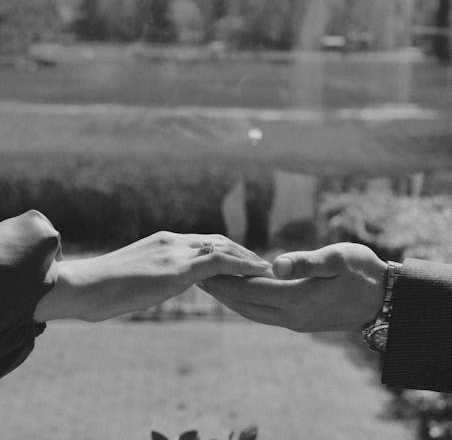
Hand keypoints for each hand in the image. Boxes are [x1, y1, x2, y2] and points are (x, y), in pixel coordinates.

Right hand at [35, 231, 269, 321]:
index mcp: (161, 242)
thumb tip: (158, 283)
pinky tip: (260, 272)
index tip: (240, 259)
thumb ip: (150, 275)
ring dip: (248, 257)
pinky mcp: (176, 268)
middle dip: (241, 250)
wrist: (81, 286)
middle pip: (217, 240)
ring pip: (223, 248)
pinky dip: (243, 265)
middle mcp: (172, 241)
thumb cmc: (99, 288)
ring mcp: (175, 252)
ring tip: (267, 267)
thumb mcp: (131, 278)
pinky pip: (219, 262)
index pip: (201, 242)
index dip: (224, 249)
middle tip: (261, 262)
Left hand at [199, 243, 386, 331]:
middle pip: (245, 305)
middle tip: (196, 277)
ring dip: (230, 299)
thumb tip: (275, 264)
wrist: (383, 298)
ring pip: (252, 311)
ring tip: (210, 284)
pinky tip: (239, 292)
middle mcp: (292, 316)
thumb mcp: (338, 259)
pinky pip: (264, 312)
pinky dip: (246, 302)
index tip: (204, 268)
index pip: (249, 290)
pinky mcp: (299, 320)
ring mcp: (295, 321)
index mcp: (298, 299)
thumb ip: (306, 262)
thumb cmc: (362, 270)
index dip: (225, 280)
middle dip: (220, 291)